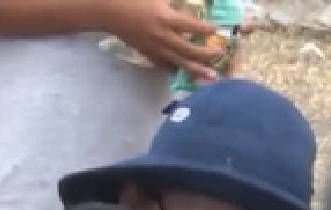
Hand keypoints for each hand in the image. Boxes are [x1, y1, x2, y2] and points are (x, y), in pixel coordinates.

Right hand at [103, 0, 220, 79]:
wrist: (110, 12)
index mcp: (165, 18)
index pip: (192, 26)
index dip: (206, 29)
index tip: (216, 29)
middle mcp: (163, 37)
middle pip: (189, 50)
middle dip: (206, 54)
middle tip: (220, 53)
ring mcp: (155, 49)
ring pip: (180, 63)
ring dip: (197, 70)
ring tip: (212, 77)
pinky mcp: (149, 54)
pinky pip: (167, 65)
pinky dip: (179, 69)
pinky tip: (190, 74)